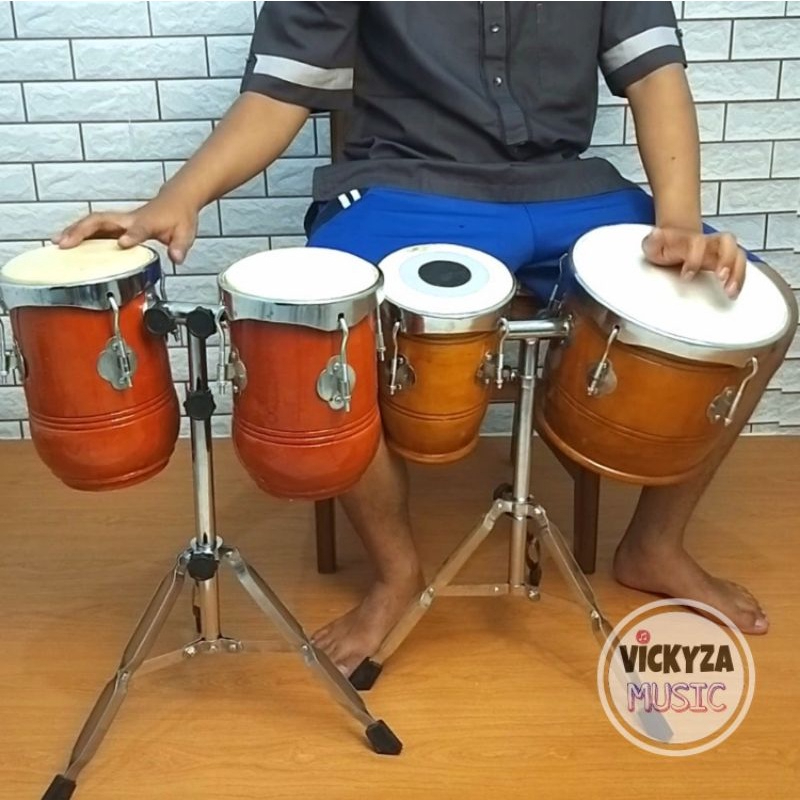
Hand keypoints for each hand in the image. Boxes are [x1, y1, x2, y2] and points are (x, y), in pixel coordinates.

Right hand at [52, 190, 198, 263]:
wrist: (176, 200)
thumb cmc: (179, 216)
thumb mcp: (186, 233)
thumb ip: (180, 246)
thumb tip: (177, 258)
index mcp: (148, 222)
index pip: (139, 229)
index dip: (132, 236)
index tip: (122, 244)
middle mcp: (130, 219)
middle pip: (102, 221)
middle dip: (83, 231)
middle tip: (66, 244)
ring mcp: (121, 220)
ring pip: (93, 222)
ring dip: (75, 231)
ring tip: (58, 243)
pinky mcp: (117, 224)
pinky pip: (94, 227)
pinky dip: (79, 233)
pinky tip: (66, 242)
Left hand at [642, 227, 745, 298]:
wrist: (674, 243)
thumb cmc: (664, 247)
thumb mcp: (653, 245)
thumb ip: (653, 241)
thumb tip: (655, 233)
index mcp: (690, 239)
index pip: (698, 243)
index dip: (694, 259)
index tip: (686, 276)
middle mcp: (709, 243)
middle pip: (727, 241)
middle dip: (727, 260)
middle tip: (721, 278)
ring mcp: (719, 252)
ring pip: (738, 254)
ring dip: (737, 273)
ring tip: (730, 291)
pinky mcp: (725, 262)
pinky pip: (739, 267)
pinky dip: (739, 280)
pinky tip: (733, 293)